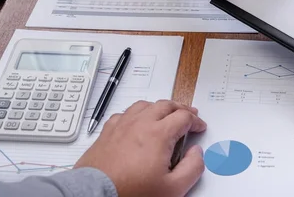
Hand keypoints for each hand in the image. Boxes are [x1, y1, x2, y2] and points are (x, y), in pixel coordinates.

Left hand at [75, 100, 206, 196]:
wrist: (95, 196)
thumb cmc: (129, 193)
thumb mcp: (172, 189)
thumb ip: (192, 168)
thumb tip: (196, 153)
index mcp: (159, 134)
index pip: (184, 117)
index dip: (196, 121)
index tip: (199, 127)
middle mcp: (140, 123)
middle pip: (166, 105)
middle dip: (180, 109)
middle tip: (188, 115)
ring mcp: (122, 126)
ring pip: (145, 105)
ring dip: (159, 107)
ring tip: (164, 114)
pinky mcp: (107, 132)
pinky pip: (124, 113)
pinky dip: (136, 113)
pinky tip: (136, 121)